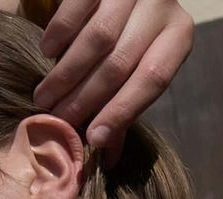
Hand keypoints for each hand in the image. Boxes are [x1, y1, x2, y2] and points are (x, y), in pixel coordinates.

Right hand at [27, 0, 194, 167]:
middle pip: (120, 63)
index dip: (121, 112)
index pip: (152, 80)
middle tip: (57, 119)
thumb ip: (125, 107)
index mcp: (178, 35)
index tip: (92, 138)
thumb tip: (107, 159)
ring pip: (97, 39)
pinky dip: (59, 33)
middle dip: (85, 98)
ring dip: (67, 74)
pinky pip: (77, 7)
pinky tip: (47, 52)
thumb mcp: (139, 68)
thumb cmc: (133, 37)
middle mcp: (162, 4)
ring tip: (44, 97)